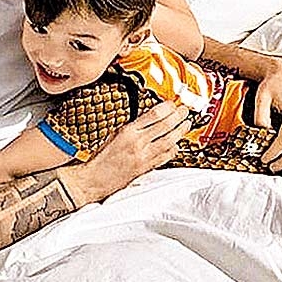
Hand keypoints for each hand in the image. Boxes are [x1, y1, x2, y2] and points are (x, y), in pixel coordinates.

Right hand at [60, 102, 190, 205]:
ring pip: (170, 141)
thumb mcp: (115, 133)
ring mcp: (145, 157)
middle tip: (185, 110)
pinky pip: (166, 156)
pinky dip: (174, 148)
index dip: (167, 107)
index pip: (154, 115)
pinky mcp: (148, 168)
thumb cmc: (102, 156)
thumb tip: (151, 117)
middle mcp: (139, 143)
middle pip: (166, 127)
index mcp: (129, 131)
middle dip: (179, 117)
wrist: (95, 178)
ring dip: (180, 131)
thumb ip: (134, 126)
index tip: (173, 102)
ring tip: (186, 123)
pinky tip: (177, 143)